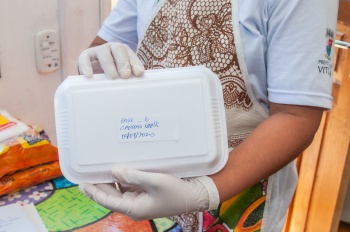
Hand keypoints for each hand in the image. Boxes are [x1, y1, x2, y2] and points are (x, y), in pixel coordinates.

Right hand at [78, 42, 144, 78]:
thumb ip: (128, 77)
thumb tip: (137, 84)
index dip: (135, 63)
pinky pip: (85, 58)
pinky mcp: (85, 56)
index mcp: (123, 52)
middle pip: (118, 49)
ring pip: (103, 53)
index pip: (131, 55)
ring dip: (109, 65)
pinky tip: (89, 76)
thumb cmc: (112, 75)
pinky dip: (87, 66)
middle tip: (126, 75)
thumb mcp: (121, 75)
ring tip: (113, 77)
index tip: (139, 73)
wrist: (92, 73)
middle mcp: (112, 48)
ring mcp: (98, 50)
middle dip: (123, 62)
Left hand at [79, 168, 219, 219]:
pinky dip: (123, 179)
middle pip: (111, 195)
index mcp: (133, 208)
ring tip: (101, 168)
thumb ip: (133, 176)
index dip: (93, 192)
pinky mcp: (146, 194)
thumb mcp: (154, 182)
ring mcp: (140, 200)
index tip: (82, 183)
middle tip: (88, 172)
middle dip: (100, 185)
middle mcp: (134, 205)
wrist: (194, 195)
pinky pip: (129, 187)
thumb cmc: (175, 191)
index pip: (107, 200)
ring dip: (111, 181)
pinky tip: (120, 169)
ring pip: (119, 191)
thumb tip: (114, 171)